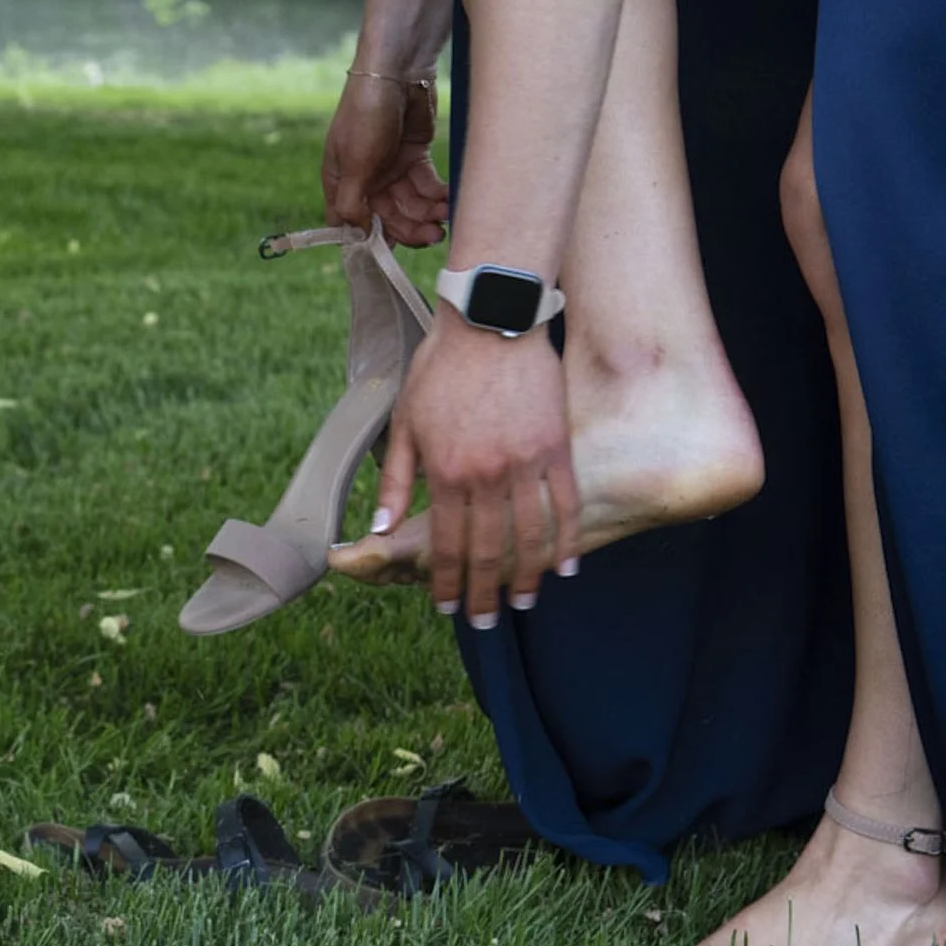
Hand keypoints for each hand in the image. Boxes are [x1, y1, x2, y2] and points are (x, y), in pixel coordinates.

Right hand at [321, 71, 448, 246]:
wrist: (397, 71)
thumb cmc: (365, 114)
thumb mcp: (353, 162)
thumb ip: (353, 203)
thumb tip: (358, 235)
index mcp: (340, 182)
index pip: (349, 223)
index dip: (368, 239)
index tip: (391, 251)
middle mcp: (364, 180)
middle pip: (387, 218)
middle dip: (410, 228)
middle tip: (433, 235)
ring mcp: (391, 169)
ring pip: (411, 205)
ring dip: (428, 214)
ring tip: (445, 215)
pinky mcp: (415, 158)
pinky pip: (427, 187)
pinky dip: (438, 196)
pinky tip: (449, 199)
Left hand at [362, 313, 577, 623]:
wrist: (490, 323)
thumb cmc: (441, 371)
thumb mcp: (406, 425)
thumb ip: (397, 482)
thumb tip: (380, 528)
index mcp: (446, 473)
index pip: (447, 544)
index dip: (447, 580)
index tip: (447, 606)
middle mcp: (486, 475)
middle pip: (488, 550)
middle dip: (483, 592)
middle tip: (483, 621)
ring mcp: (526, 463)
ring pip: (529, 535)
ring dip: (525, 576)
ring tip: (521, 603)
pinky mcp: (556, 447)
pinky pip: (565, 503)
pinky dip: (565, 538)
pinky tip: (566, 565)